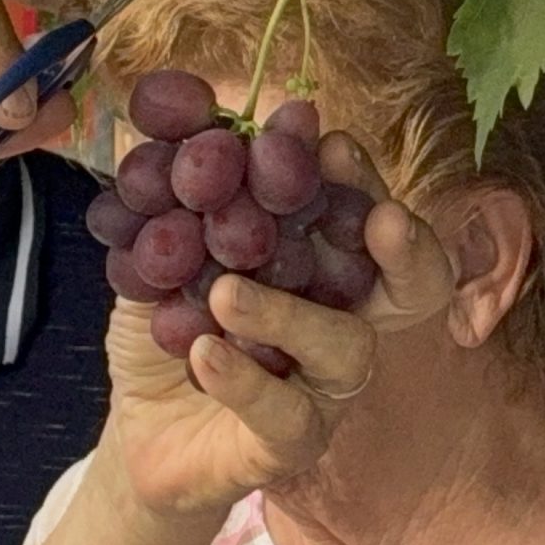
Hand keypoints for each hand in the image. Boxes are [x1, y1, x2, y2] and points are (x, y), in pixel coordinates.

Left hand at [99, 133, 454, 517]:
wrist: (137, 427)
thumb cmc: (167, 329)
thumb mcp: (156, 250)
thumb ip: (174, 186)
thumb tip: (175, 102)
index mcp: (322, 267)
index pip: (362, 219)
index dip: (358, 182)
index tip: (330, 143)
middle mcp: (343, 321)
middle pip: (408, 286)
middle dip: (405, 248)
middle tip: (379, 216)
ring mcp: (325, 388)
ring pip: (344, 347)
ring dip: (288, 312)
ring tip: (225, 291)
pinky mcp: (293, 442)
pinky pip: (284, 413)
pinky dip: (245, 379)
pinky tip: (204, 352)